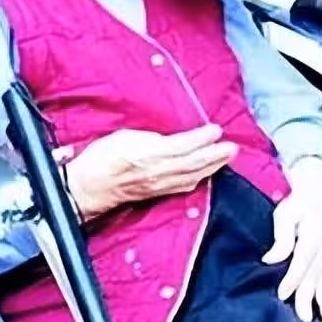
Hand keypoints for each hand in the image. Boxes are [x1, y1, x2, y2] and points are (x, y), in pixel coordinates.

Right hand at [52, 124, 236, 217]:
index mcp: (149, 154)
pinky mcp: (156, 192)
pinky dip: (199, 178)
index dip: (201, 139)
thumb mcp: (124, 137)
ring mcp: (158, 184)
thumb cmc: (100, 159)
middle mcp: (158, 171)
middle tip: (233, 146)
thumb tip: (174, 138)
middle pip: (193, 163)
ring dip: (212, 166)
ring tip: (227, 156)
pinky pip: (183, 185)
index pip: (183, 146)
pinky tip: (206, 174)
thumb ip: (151, 138)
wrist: (87, 188)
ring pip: (192, 175)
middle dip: (216, 155)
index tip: (217, 129)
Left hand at [262, 157, 321, 321]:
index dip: (292, 280)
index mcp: (313, 234)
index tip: (283, 295)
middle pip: (317, 274)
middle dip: (309, 297)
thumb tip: (270, 259)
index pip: (302, 263)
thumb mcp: (285, 213)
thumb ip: (281, 238)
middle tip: (303, 317)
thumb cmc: (300, 201)